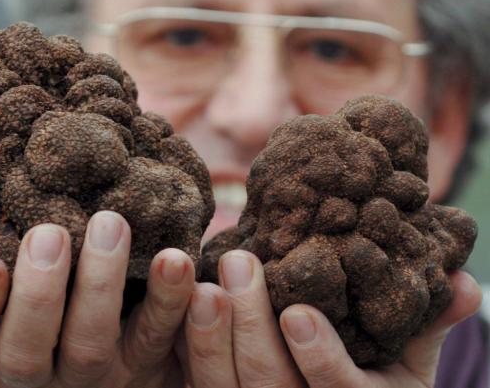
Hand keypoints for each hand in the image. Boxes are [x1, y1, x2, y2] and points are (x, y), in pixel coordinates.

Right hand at [0, 209, 194, 387]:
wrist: (107, 341)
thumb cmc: (31, 303)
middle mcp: (36, 372)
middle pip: (27, 350)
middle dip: (38, 293)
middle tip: (49, 233)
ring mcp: (92, 372)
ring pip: (91, 343)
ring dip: (100, 284)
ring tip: (109, 223)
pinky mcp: (144, 361)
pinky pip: (158, 336)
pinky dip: (169, 298)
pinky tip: (177, 256)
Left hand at [181, 249, 481, 387]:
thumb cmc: (377, 379)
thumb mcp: (409, 360)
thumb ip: (428, 324)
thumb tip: (466, 282)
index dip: (319, 359)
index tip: (296, 311)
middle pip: (266, 387)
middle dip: (248, 325)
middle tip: (238, 261)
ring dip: (205, 336)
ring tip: (201, 279)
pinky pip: (195, 380)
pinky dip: (183, 344)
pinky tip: (176, 300)